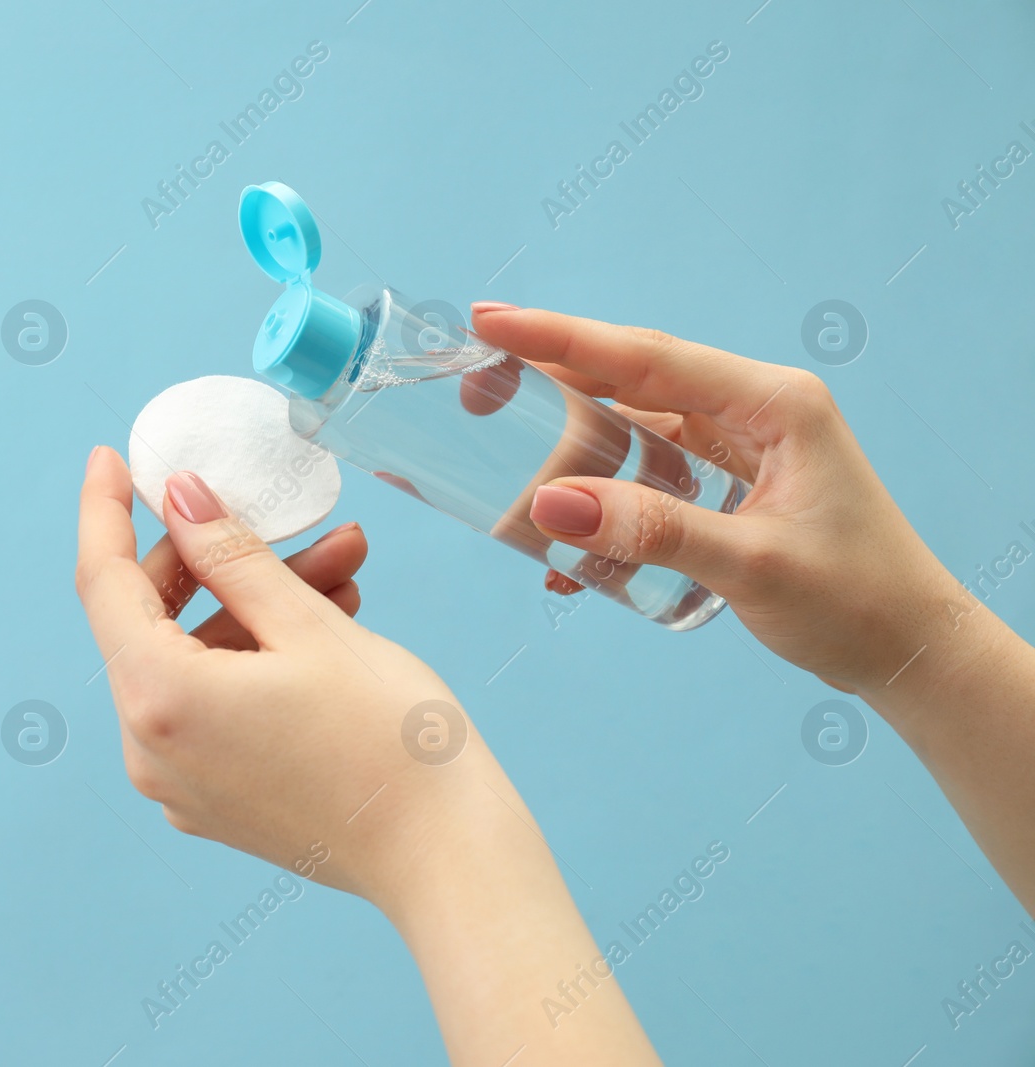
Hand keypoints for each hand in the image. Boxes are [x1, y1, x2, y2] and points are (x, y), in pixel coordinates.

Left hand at [74, 446, 498, 905]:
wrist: (448, 860)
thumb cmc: (390, 743)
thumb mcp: (309, 625)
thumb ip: (231, 553)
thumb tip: (178, 496)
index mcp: (159, 700)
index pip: (103, 582)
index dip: (104, 511)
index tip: (111, 457)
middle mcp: (150, 750)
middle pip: (153, 621)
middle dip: (220, 557)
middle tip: (286, 515)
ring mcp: (180, 784)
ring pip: (196, 660)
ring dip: (258, 605)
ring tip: (344, 567)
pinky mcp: (216, 800)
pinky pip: (216, 704)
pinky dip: (259, 656)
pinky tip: (331, 620)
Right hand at [470, 304, 964, 694]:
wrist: (910, 652)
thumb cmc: (856, 603)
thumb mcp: (752, 566)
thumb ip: (651, 530)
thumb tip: (548, 500)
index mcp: (772, 404)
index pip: (648, 357)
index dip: (562, 338)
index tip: (491, 322)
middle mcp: (754, 412)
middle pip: (631, 380)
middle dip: (550, 380)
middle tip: (475, 385)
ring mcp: (740, 448)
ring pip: (633, 428)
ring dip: (571, 448)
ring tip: (505, 458)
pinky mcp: (729, 485)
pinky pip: (648, 477)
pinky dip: (604, 501)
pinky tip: (568, 549)